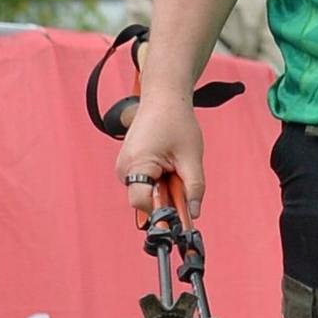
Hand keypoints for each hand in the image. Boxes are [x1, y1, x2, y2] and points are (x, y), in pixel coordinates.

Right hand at [114, 96, 204, 222]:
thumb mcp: (191, 156)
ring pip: (147, 192)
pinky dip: (160, 179)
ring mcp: (124, 166)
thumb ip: (194, 187)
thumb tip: (194, 214)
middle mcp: (124, 169)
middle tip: (183, 179)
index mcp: (135, 165)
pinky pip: (145, 182)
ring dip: (165, 187)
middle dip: (166, 197)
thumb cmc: (177, 122)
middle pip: (145, 200)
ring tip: (176, 163)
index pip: (143, 204)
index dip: (162, 214)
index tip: (181, 221)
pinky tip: (169, 161)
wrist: (164, 96)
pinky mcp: (130, 163)